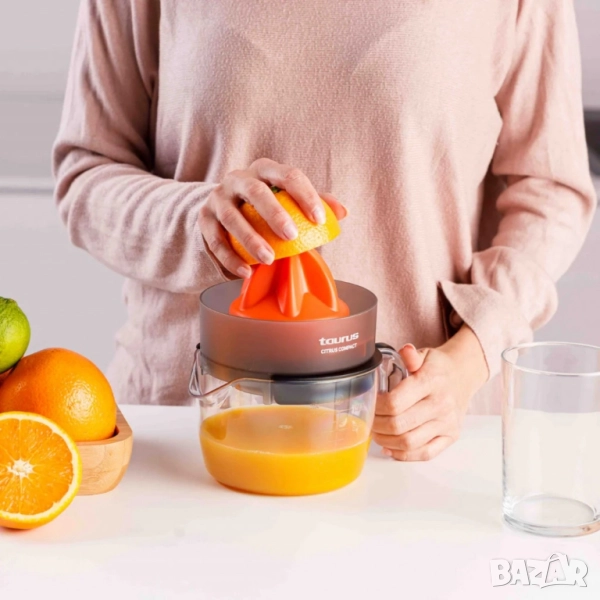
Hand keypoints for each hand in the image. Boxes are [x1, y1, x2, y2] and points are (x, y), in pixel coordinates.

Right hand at [198, 158, 346, 278]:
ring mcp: (218, 198)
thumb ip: (314, 202)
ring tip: (269, 259)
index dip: (305, 195)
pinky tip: (246, 273)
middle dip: (275, 214)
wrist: (221, 211)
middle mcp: (238, 178)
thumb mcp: (286, 199)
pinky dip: (231, 259)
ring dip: (251, 240)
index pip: (288, 175)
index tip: (319, 220)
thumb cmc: (263, 205)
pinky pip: (216, 240)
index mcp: (264, 170)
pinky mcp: (204, 219)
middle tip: (292, 236)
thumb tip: (343, 213)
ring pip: (232, 217)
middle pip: (256, 192)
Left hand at [372, 325, 488, 460]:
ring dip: (386, 441)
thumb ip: (411, 355)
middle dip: (377, 425)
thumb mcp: (424, 354)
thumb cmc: (438, 367)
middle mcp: (441, 404)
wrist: (464, 375)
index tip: (369, 403)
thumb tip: (405, 351)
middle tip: (369, 420)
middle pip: (399, 424)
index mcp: (431, 382)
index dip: (376, 407)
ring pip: (409, 442)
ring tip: (377, 433)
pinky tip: (391, 447)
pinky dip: (404, 454)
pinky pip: (425, 453)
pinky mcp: (451, 436)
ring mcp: (447, 423)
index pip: (395, 402)